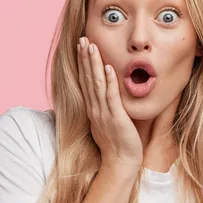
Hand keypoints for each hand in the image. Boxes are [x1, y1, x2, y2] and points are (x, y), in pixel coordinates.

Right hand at [77, 37, 142, 170]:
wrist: (120, 163)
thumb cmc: (117, 144)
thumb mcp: (108, 122)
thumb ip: (107, 107)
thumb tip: (109, 94)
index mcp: (93, 109)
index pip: (85, 81)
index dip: (83, 63)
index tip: (82, 46)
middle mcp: (95, 109)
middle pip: (87, 78)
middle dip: (85, 58)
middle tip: (82, 39)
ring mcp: (103, 113)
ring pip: (96, 84)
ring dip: (93, 64)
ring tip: (91, 47)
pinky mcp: (115, 118)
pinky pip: (111, 97)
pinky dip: (108, 81)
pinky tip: (107, 67)